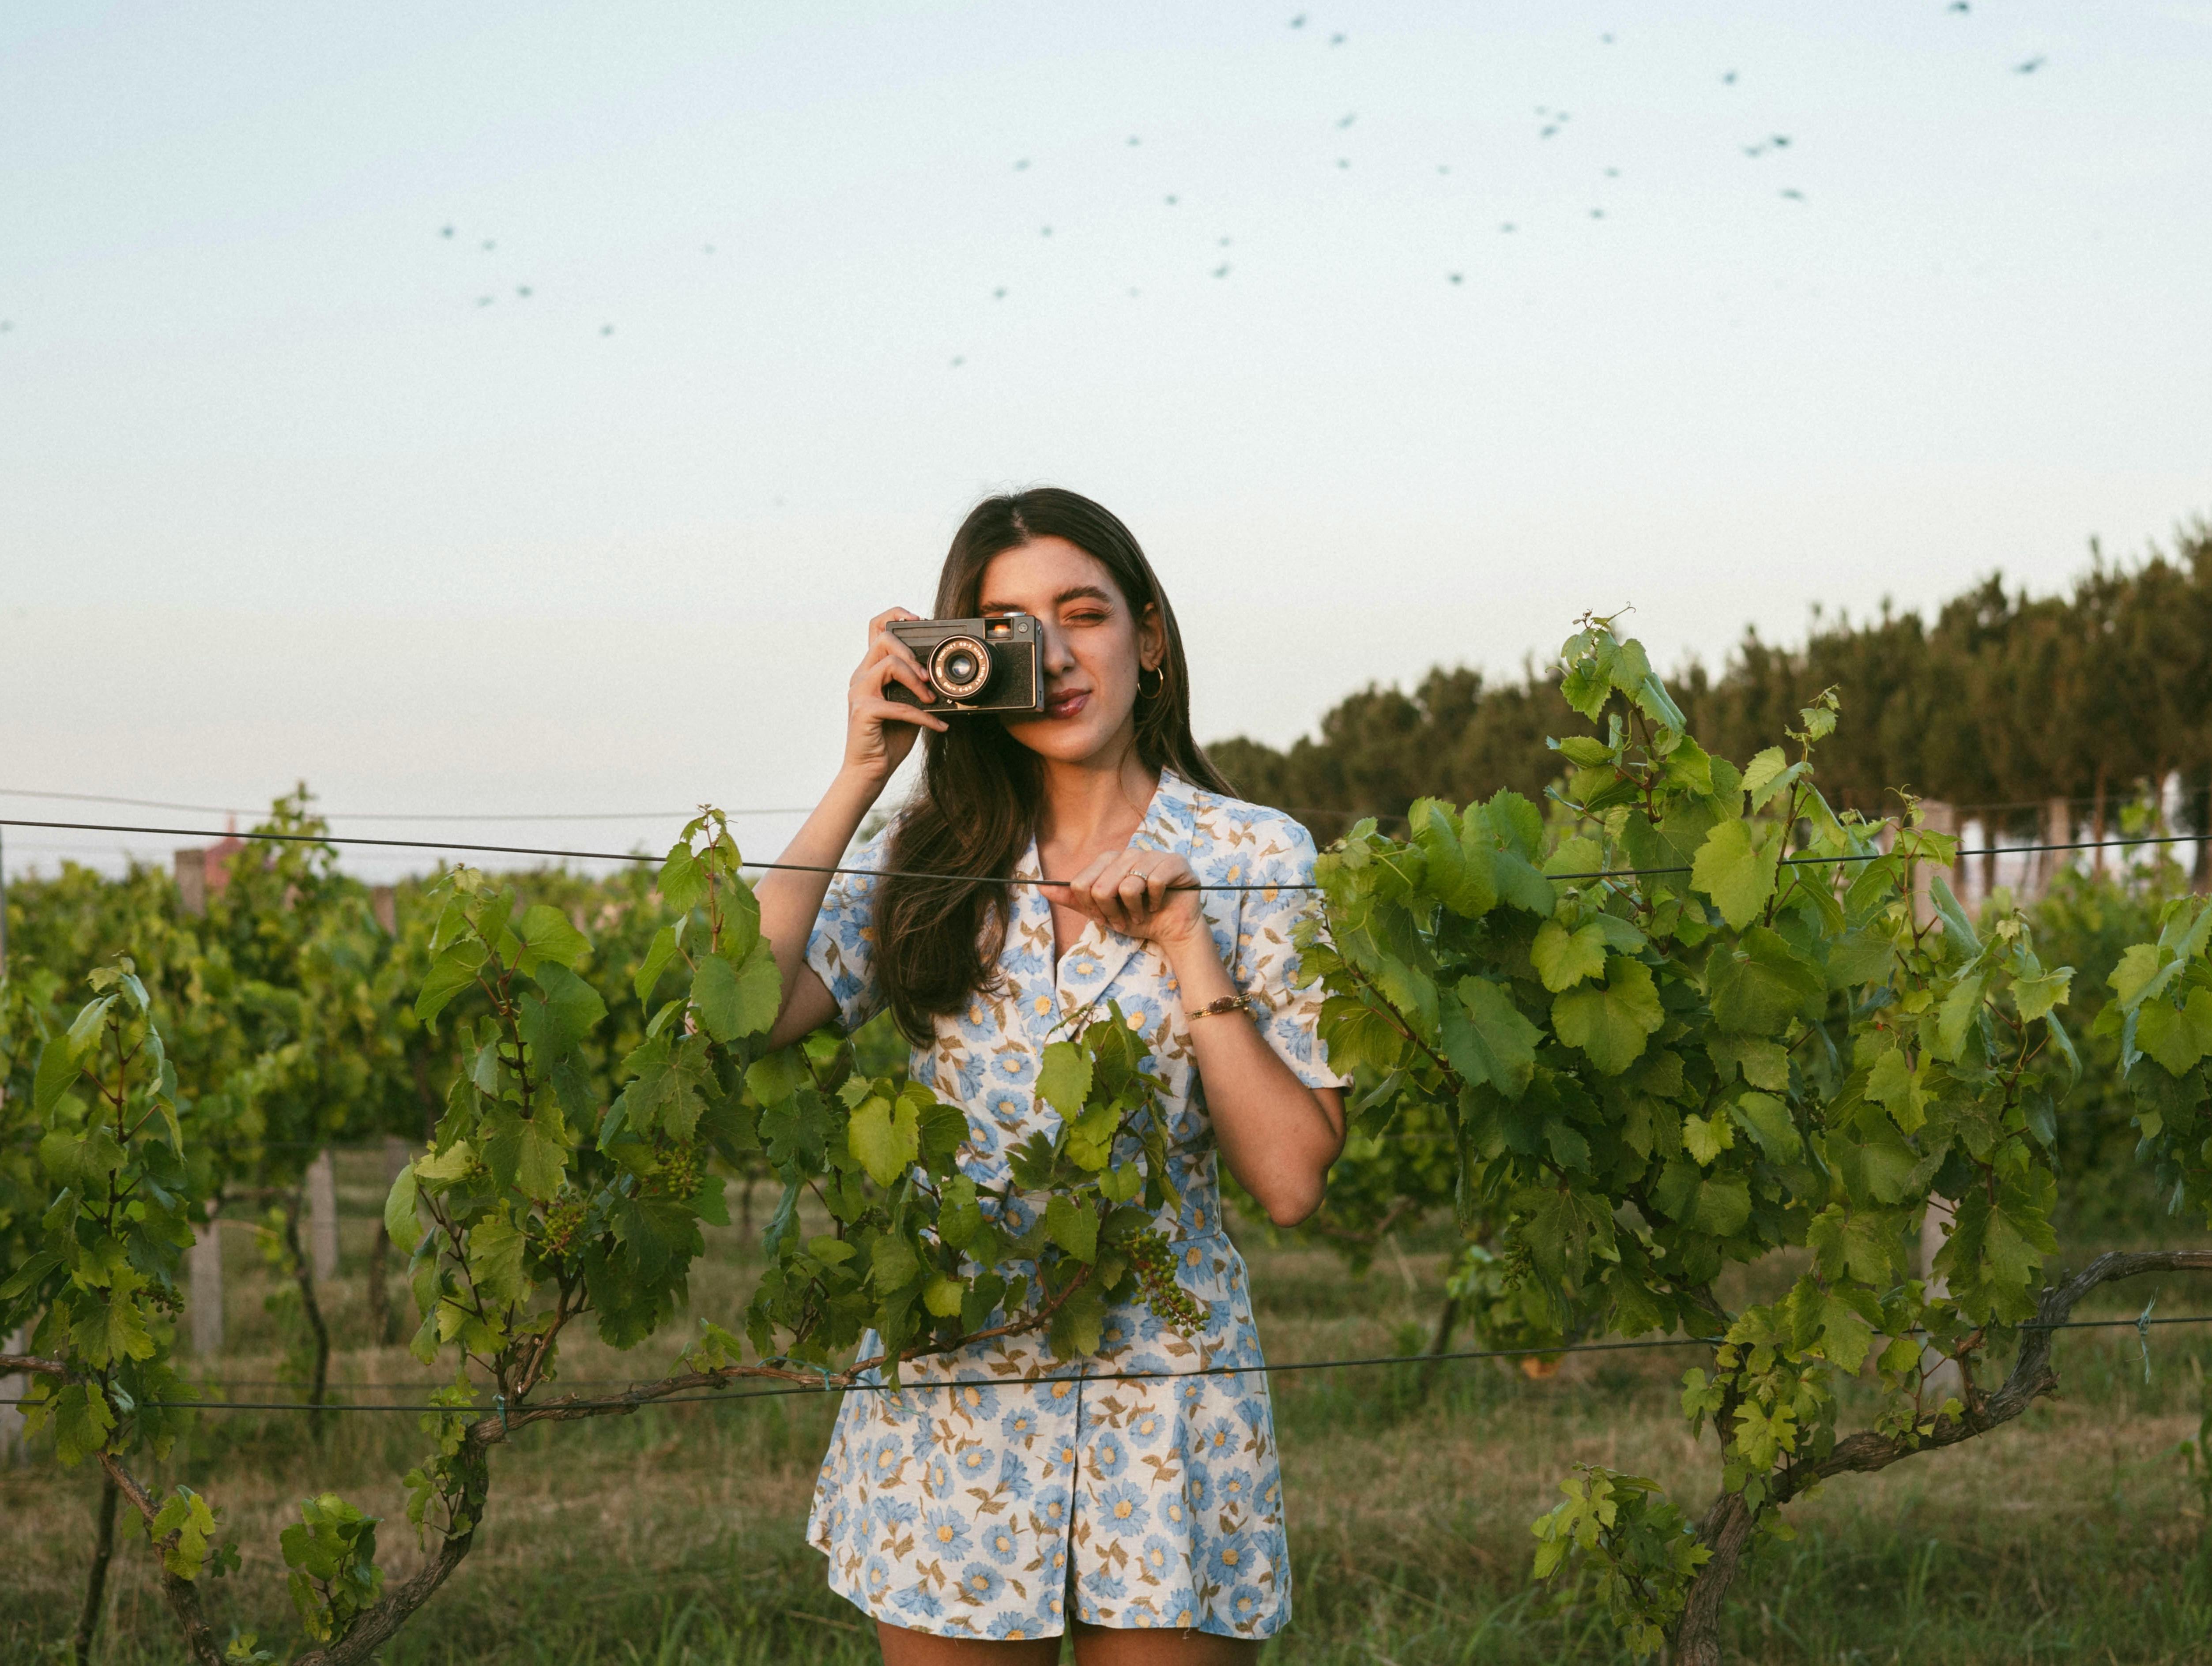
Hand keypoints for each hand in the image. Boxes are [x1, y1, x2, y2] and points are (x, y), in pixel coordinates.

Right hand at [842, 607, 948, 786]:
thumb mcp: (908, 705)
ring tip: (931, 699)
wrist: (870, 770)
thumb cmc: (889, 738)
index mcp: (870, 670)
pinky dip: (924, 717)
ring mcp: (859, 692)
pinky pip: (899, 705)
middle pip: (883, 639)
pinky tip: (939, 726)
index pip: (875, 628)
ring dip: (917, 680)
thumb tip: (942, 676)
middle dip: (911, 653)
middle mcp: (861, 676)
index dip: (895, 615)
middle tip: (928, 677)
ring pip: (890, 664)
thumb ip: (916, 687)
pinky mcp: (863, 711)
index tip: (919, 620)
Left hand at [1050, 848, 1207, 953]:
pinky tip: (1158, 905)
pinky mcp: (1175, 863)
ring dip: (1133, 911)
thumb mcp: (1101, 911)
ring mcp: (1153, 855)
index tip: (1104, 917)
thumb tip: (1041, 888)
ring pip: (1128, 886)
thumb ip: (1073, 898)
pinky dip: (1154, 902)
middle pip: (1101, 886)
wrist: (1171, 930)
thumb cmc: (1137, 918)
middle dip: (1111, 912)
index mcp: (1110, 860)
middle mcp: (1129, 853)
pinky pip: (1154, 882)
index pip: (1082, 882)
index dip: (1091, 907)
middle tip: (1124, 920)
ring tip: (1141, 914)